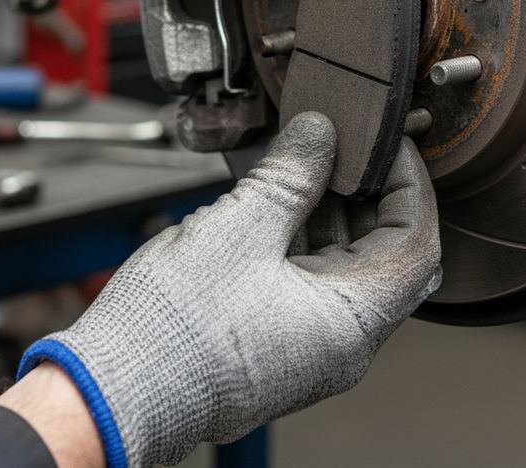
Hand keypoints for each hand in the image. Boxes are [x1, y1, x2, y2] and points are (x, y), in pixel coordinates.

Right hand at [16, 113, 440, 467]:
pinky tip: (273, 194)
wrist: (109, 392)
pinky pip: (304, 275)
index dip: (410, 183)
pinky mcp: (272, 335)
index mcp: (351, 324)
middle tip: (343, 142)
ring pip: (339, 261)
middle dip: (367, 189)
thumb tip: (321, 132)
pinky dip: (298, 231)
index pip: (415, 242)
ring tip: (303, 156)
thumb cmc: (172, 332)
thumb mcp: (239, 230)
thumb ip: (291, 175)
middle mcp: (339, 341)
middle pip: (381, 250)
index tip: (388, 144)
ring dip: (327, 206)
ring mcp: (305, 341)